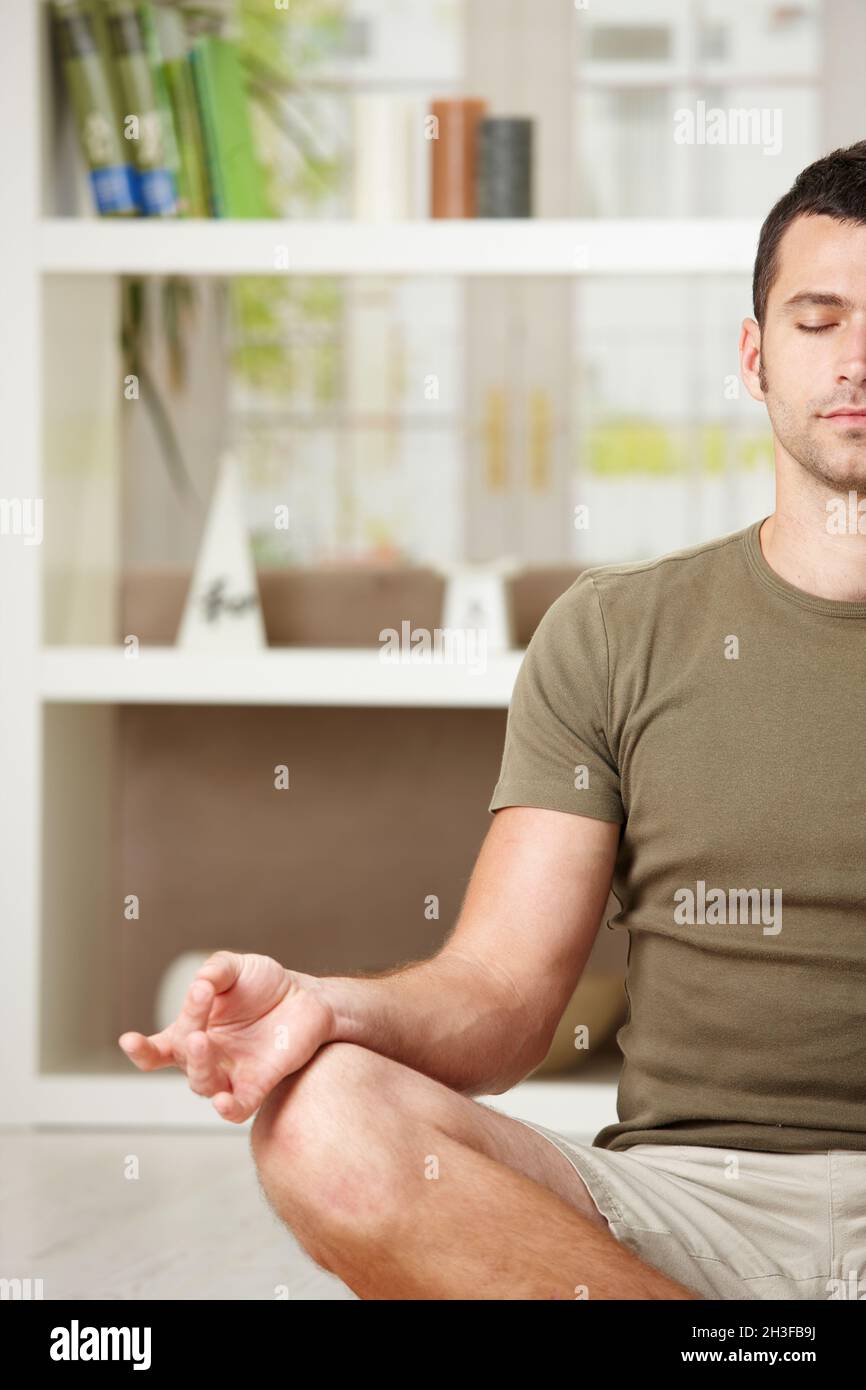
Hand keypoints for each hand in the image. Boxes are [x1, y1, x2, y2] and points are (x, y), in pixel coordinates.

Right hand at [118, 951, 335, 1122]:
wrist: (308, 997)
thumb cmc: (264, 985)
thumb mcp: (236, 968)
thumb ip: (214, 971)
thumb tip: (200, 984)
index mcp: (191, 1032)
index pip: (155, 1050)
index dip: (140, 1050)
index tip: (128, 1039)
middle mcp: (206, 1058)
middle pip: (181, 1062)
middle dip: (183, 1043)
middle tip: (195, 1025)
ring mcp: (231, 1074)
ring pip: (203, 1084)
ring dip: (199, 1066)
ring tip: (201, 1040)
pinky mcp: (258, 1084)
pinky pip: (238, 1107)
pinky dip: (228, 1108)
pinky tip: (223, 1102)